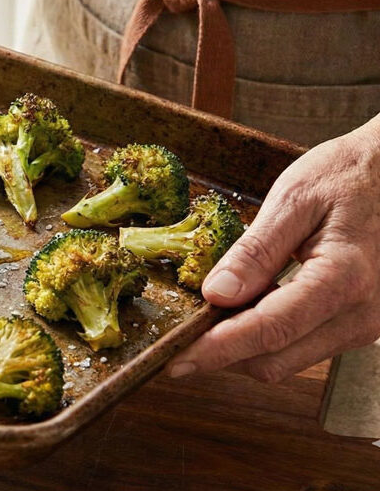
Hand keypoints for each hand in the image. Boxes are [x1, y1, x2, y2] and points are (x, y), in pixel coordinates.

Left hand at [167, 116, 379, 381]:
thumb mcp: (296, 198)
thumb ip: (257, 249)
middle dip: (224, 354)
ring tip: (214, 312)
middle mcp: (363, 314)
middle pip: (276, 360)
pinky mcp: (364, 324)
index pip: (268, 331)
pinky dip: (270, 335)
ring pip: (291, 360)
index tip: (176, 360)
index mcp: (343, 278)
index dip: (216, 350)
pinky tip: (249, 305)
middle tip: (183, 332)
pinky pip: (307, 345)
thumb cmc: (352, 175)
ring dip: (246, 346)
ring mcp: (368, 324)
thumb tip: (216, 293)